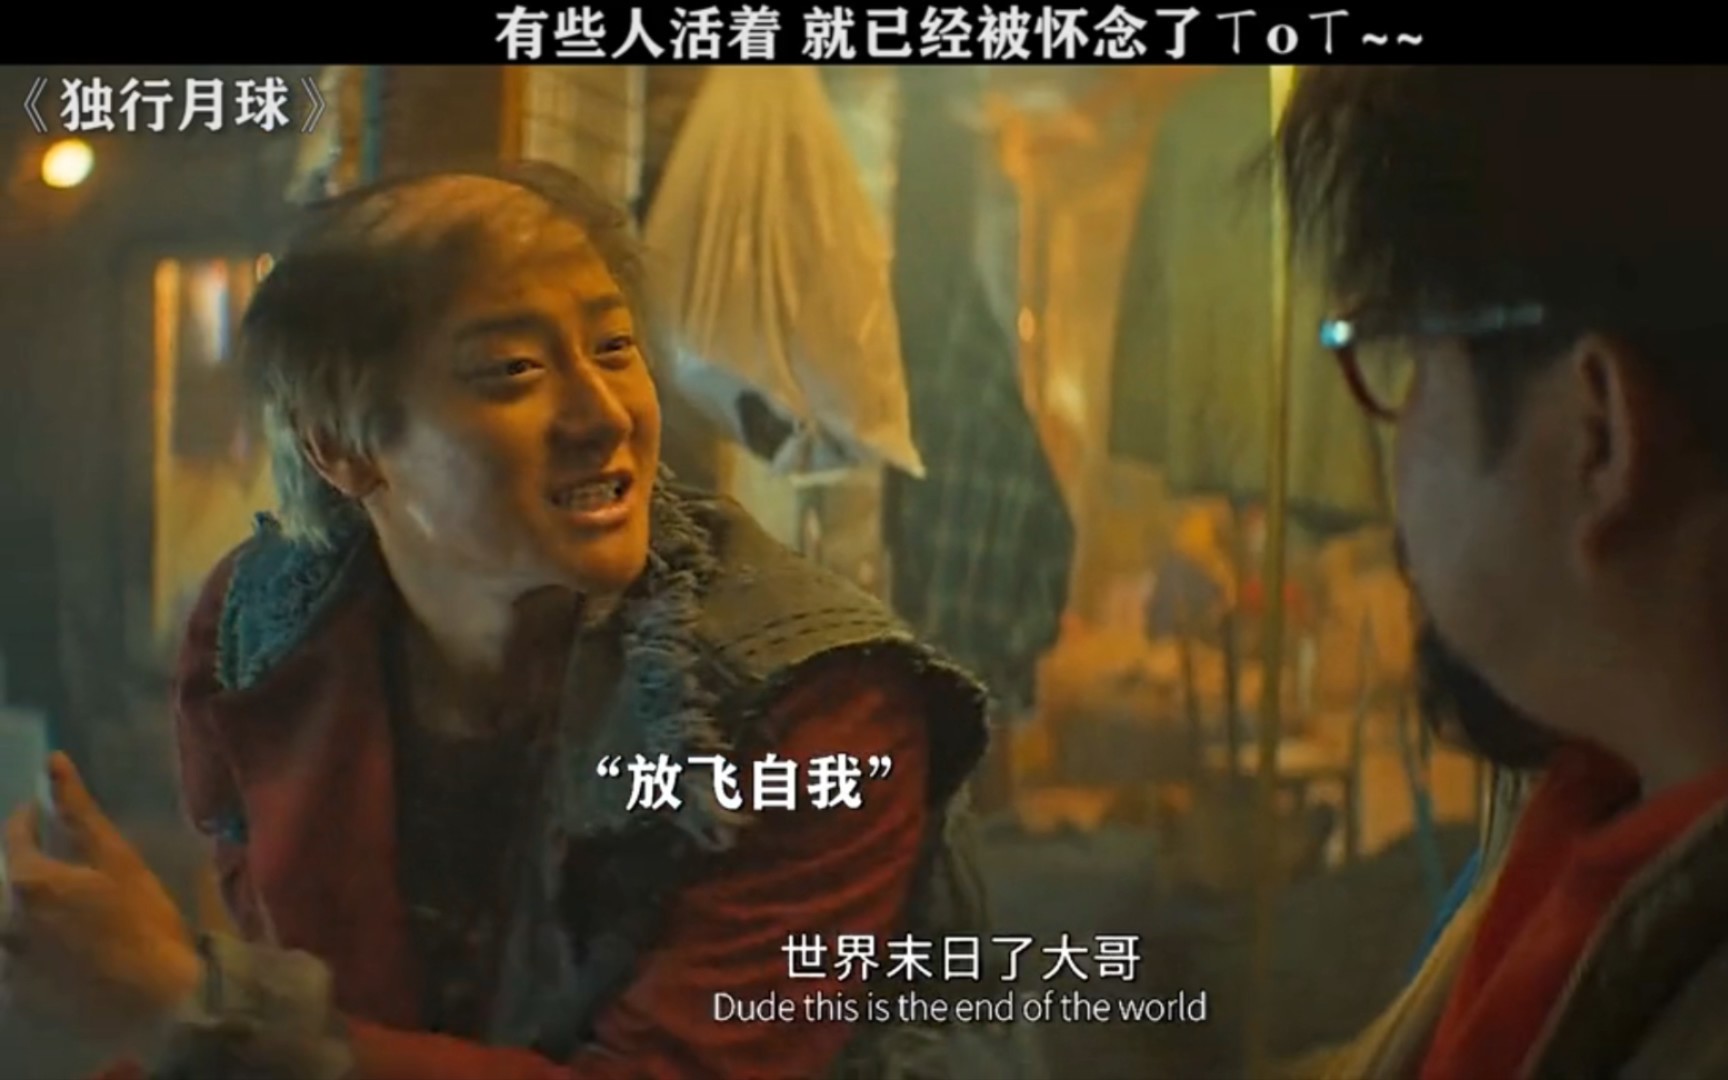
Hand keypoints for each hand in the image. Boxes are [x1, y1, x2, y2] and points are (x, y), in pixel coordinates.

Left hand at [1, 753, 200, 1052]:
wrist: (156, 998)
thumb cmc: (144, 919)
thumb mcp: (118, 858)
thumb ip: (78, 810)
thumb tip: (52, 760)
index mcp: (28, 880)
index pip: (15, 836)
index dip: (31, 821)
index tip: (46, 817)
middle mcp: (5, 920)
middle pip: (10, 884)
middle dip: (34, 875)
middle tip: (70, 879)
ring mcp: (7, 961)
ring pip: (10, 926)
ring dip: (31, 916)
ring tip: (71, 920)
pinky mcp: (15, 994)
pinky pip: (13, 963)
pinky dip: (33, 952)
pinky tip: (67, 955)